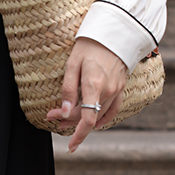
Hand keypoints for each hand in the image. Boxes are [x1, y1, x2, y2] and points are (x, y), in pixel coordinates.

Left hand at [46, 37, 128, 152]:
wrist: (113, 33)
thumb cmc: (90, 45)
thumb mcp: (72, 64)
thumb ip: (68, 89)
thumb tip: (65, 111)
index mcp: (94, 85)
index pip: (86, 118)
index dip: (77, 134)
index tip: (67, 141)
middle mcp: (107, 90)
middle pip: (89, 116)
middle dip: (69, 120)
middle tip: (53, 117)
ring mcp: (116, 90)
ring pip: (99, 114)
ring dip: (83, 120)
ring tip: (66, 119)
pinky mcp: (120, 88)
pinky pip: (113, 109)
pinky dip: (104, 119)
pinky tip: (95, 124)